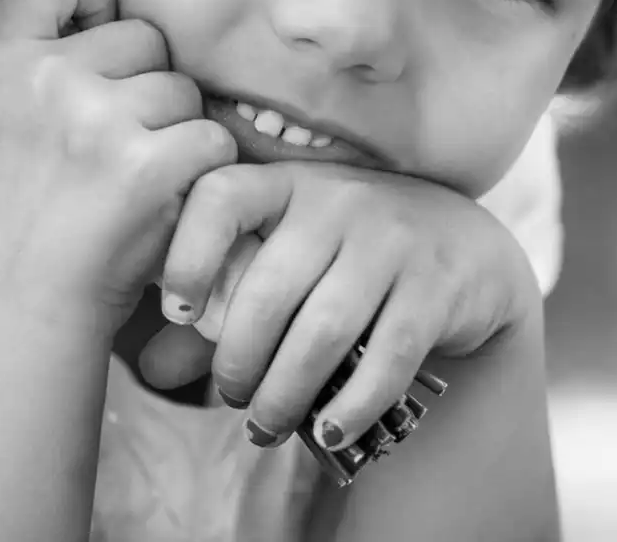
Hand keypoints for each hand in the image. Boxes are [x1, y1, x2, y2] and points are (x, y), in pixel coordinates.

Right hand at [0, 0, 237, 337]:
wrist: (8, 321)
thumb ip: (26, 65)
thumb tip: (91, 12)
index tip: (91, 43)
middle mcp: (44, 77)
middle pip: (142, 36)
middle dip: (142, 86)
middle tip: (108, 153)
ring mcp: (99, 120)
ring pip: (182, 91)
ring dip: (174, 135)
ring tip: (128, 190)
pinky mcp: (151, 167)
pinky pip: (211, 139)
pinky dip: (200, 177)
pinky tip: (160, 210)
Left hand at [158, 162, 538, 451]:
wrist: (465, 252)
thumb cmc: (347, 261)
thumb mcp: (285, 262)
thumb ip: (219, 310)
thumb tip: (151, 368)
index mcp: (286, 184)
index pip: (221, 196)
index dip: (186, 254)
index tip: (173, 311)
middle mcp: (337, 201)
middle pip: (268, 289)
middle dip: (238, 361)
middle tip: (232, 397)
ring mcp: (392, 240)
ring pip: (323, 331)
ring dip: (286, 394)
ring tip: (268, 426)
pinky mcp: (436, 287)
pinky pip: (385, 358)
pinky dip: (351, 405)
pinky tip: (330, 431)